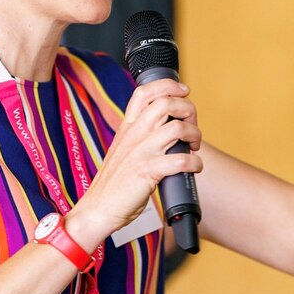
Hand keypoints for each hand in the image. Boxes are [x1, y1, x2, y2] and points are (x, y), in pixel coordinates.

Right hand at [71, 78, 202, 238]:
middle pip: (166, 103)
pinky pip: (181, 160)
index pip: (144, 92)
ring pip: (177, 128)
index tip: (183, 91)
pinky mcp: (147, 172)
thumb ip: (140, 135)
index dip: (168, 86)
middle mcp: (134, 135)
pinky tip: (194, 167)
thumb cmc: (114, 181)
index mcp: (127, 127)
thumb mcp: (123, 148)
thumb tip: (168, 128)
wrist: (98, 208)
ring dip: (195, 134)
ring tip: (194, 146)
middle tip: (191, 125)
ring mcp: (141, 152)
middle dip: (188, 110)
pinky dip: (195, 163)